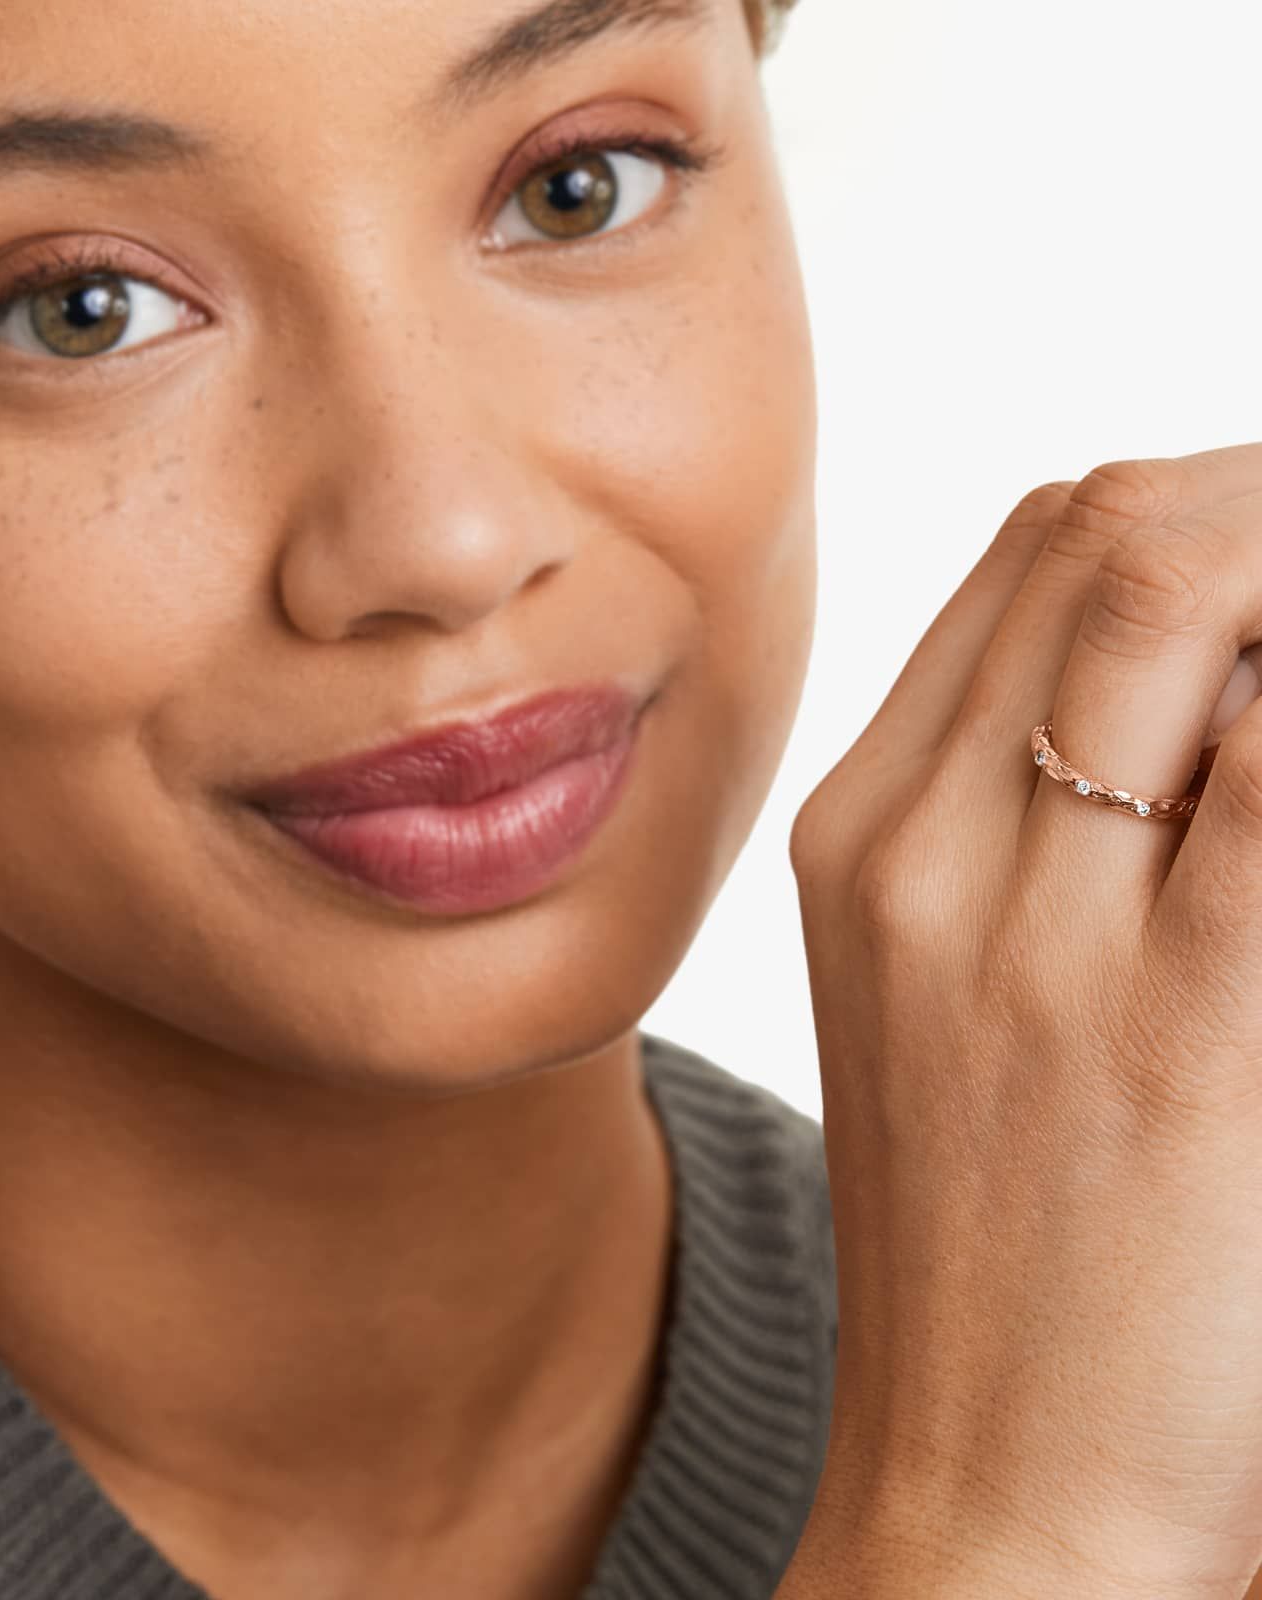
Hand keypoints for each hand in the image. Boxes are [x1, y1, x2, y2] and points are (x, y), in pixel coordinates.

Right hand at [787, 445, 1261, 1598]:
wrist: (984, 1480)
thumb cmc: (981, 1242)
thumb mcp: (931, 996)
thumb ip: (1014, 814)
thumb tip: (1183, 666)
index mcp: (859, 835)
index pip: (1035, 545)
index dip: (1188, 500)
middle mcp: (921, 848)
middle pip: (1111, 526)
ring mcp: (1032, 925)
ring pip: (1188, 577)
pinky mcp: (1183, 1016)